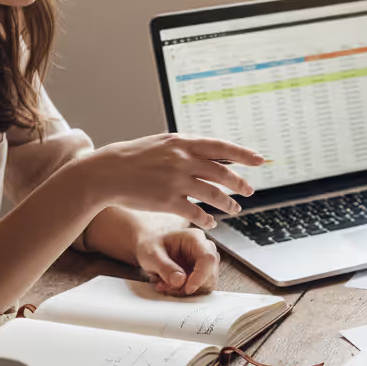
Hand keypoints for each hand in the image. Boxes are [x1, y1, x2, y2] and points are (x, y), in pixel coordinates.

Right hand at [79, 134, 262, 229]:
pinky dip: (207, 218)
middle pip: (222, 173)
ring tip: (234, 210)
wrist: (105, 172)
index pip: (221, 147)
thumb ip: (186, 147)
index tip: (260, 160)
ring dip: (227, 204)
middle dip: (240, 184)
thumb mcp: (162, 143)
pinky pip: (196, 212)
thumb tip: (212, 152)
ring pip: (213, 195)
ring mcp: (176, 181)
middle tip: (249, 191)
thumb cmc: (134, 157)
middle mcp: (182, 160)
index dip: (244, 154)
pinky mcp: (167, 201)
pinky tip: (212, 222)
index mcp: (182, 142)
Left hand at [136, 227, 219, 295]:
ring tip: (167, 285)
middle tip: (169, 287)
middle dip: (192, 286)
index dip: (201, 277)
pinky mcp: (202, 271)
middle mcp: (204, 248)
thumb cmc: (150, 245)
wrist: (149, 246)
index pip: (208, 258)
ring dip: (188, 289)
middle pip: (211, 273)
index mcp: (194, 238)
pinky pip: (202, 286)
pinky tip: (171, 286)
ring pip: (208, 282)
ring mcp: (204, 260)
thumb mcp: (151, 255)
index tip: (187, 289)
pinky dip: (187, 290)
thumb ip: (165, 267)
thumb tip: (180, 281)